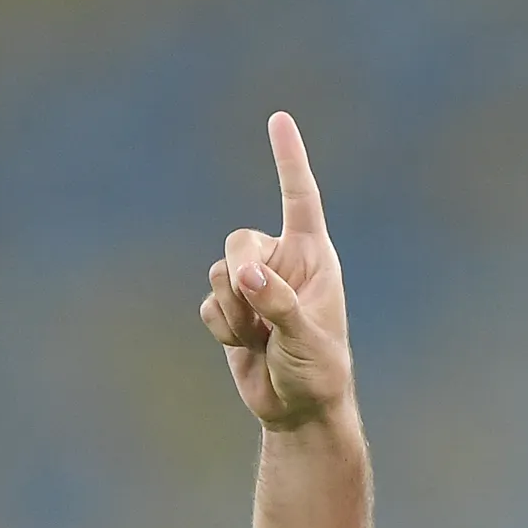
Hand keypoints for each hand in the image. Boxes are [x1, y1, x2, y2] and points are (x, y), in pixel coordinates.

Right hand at [200, 112, 353, 429]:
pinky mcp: (231, 308)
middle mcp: (282, 263)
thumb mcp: (306, 337)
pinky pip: (208, 303)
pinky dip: (221, 327)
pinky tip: (244, 346)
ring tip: (258, 339)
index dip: (289, 158)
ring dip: (232, 310)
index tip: (279, 118)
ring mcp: (254, 285)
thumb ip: (278, 303)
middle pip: (239, 240)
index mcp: (313, 257)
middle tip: (257, 313)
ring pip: (218, 273)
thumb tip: (245, 276)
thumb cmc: (319, 370)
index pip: (300, 198)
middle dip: (239, 275)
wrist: (298, 408)